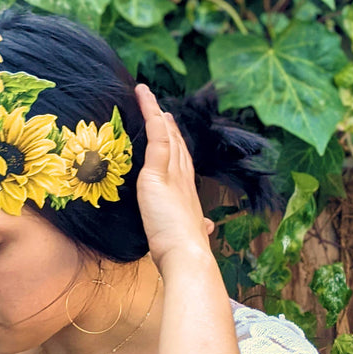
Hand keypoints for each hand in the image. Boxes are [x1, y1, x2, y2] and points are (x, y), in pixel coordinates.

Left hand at [135, 84, 214, 270]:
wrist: (188, 255)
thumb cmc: (184, 250)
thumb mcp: (189, 233)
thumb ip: (197, 225)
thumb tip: (208, 225)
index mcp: (187, 194)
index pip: (182, 164)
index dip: (178, 148)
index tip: (172, 134)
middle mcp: (183, 179)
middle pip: (177, 146)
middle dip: (170, 129)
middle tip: (163, 112)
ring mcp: (172, 174)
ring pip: (165, 136)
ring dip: (157, 115)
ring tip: (149, 98)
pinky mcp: (158, 173)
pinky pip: (156, 136)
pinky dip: (150, 115)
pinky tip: (144, 98)